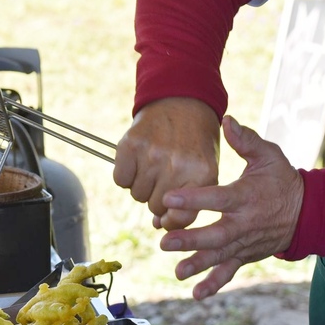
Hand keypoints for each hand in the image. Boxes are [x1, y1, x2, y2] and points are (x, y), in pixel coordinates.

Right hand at [113, 97, 219, 230]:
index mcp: (203, 174)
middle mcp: (178, 166)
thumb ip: (187, 202)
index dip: (171, 219)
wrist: (183, 100)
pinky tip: (138, 159)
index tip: (168, 213)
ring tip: (154, 164)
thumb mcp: (204, 170)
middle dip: (158, 197)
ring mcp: (153, 154)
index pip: (179, 218)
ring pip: (137, 195)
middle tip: (164, 176)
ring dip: (142, 185)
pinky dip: (126, 174)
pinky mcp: (131, 145)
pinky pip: (120, 179)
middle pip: (155, 207)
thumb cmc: (195, 143)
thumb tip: (157, 225)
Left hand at [159, 116, 303, 299]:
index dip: (193, 199)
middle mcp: (245, 223)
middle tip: (165, 242)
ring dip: (198, 265)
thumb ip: (246, 140)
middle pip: (216, 234)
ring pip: (220, 256)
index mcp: (246, 197)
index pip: (217, 198)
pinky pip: (230, 272)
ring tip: (178, 271)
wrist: (307, 211)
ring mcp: (246, 242)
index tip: (169, 198)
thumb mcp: (269, 155)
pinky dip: (214, 284)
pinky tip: (196, 293)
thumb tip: (227, 120)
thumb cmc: (282, 179)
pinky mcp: (246, 255)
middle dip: (191, 239)